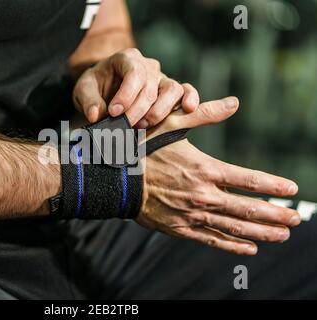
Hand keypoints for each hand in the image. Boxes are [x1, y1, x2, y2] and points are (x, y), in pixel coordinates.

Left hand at [73, 48, 198, 127]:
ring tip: (142, 125)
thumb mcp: (84, 90)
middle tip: (123, 127)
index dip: (126, 95)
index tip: (114, 113)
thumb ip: (88, 100)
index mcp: (127, 58)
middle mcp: (148, 66)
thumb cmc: (95, 87)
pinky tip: (188, 108)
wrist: (104, 91)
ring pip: (172, 90)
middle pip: (150, 87)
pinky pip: (187, 90)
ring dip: (158, 112)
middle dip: (136, 111)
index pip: (134, 73)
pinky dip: (191, 98)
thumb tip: (96, 115)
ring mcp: (161, 78)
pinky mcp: (171, 92)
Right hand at [138, 96, 300, 254]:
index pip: (249, 179)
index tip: (292, 190)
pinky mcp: (179, 228)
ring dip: (261, 232)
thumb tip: (234, 102)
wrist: (115, 178)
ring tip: (282, 235)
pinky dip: (231, 245)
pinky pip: (211, 240)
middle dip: (275, 215)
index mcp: (204, 169)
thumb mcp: (171, 124)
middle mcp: (203, 195)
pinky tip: (249, 247)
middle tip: (295, 219)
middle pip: (248, 208)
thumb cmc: (142, 148)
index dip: (273, 186)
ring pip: (233, 227)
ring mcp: (192, 214)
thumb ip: (205, 114)